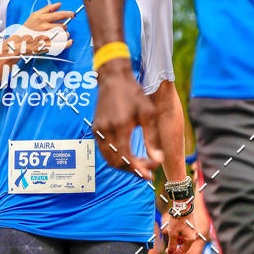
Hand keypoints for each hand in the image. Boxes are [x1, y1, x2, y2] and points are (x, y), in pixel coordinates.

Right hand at [6, 2, 73, 56]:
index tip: (73, 15)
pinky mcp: (47, 46)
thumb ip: (48, 9)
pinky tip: (70, 41)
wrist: (18, 42)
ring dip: (65, 33)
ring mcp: (45, 37)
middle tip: (63, 25)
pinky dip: (68, 43)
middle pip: (63, 25)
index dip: (68, 14)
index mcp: (41, 18)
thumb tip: (59, 4)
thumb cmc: (28, 28)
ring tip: (62, 33)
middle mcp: (44, 27)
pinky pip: (62, 45)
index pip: (59, 15)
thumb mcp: (35, 15)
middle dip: (65, 25)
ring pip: (63, 34)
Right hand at [93, 60, 162, 178]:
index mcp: (120, 126)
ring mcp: (98, 130)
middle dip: (133, 169)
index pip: (127, 158)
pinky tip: (128, 154)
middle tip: (147, 168)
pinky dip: (116, 157)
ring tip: (139, 163)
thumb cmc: (133, 94)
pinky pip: (105, 151)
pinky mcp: (95, 129)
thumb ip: (152, 139)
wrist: (114, 78)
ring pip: (109, 159)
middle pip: (117, 162)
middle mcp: (106, 130)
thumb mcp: (148, 114)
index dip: (139, 170)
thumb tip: (157, 160)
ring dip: (124, 165)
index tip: (150, 174)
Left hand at [166, 211, 196, 253]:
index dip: (174, 251)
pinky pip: (185, 231)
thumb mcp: (172, 233)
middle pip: (183, 243)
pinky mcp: (192, 225)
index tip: (167, 250)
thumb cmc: (178, 220)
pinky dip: (179, 230)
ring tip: (172, 227)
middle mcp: (194, 235)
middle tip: (170, 233)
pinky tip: (176, 224)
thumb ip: (172, 245)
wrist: (182, 206)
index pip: (183, 250)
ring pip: (183, 237)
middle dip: (175, 240)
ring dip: (177, 235)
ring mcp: (193, 230)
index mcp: (191, 239)